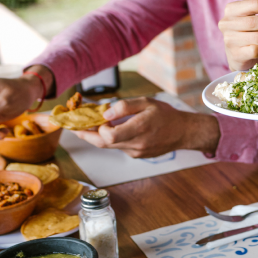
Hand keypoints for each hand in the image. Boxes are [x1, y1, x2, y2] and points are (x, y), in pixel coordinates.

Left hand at [73, 97, 220, 157]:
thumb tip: (105, 113)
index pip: (108, 135)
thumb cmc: (166, 115)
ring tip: (92, 125)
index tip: (96, 117)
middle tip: (74, 127)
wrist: (183, 132)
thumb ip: (125, 106)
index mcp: (139, 128)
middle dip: (87, 135)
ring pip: (110, 146)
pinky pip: (120, 147)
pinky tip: (114, 130)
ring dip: (99, 136)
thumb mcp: (147, 102)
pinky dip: (113, 139)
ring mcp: (136, 152)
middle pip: (103, 144)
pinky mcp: (137, 155)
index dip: (98, 127)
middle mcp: (136, 144)